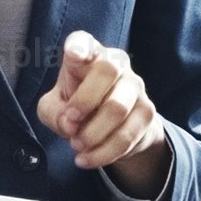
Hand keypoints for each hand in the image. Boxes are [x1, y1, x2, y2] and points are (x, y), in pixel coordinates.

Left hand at [38, 29, 168, 194]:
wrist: (111, 128)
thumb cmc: (76, 107)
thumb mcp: (53, 108)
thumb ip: (53, 112)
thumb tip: (69, 124)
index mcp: (88, 55)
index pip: (83, 41)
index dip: (79, 46)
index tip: (74, 55)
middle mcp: (115, 63)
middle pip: (107, 70)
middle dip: (84, 101)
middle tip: (69, 124)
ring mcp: (135, 86)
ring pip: (117, 108)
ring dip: (92, 134)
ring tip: (77, 147)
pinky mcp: (147, 112)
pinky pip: (126, 135)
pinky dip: (103, 152)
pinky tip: (87, 159)